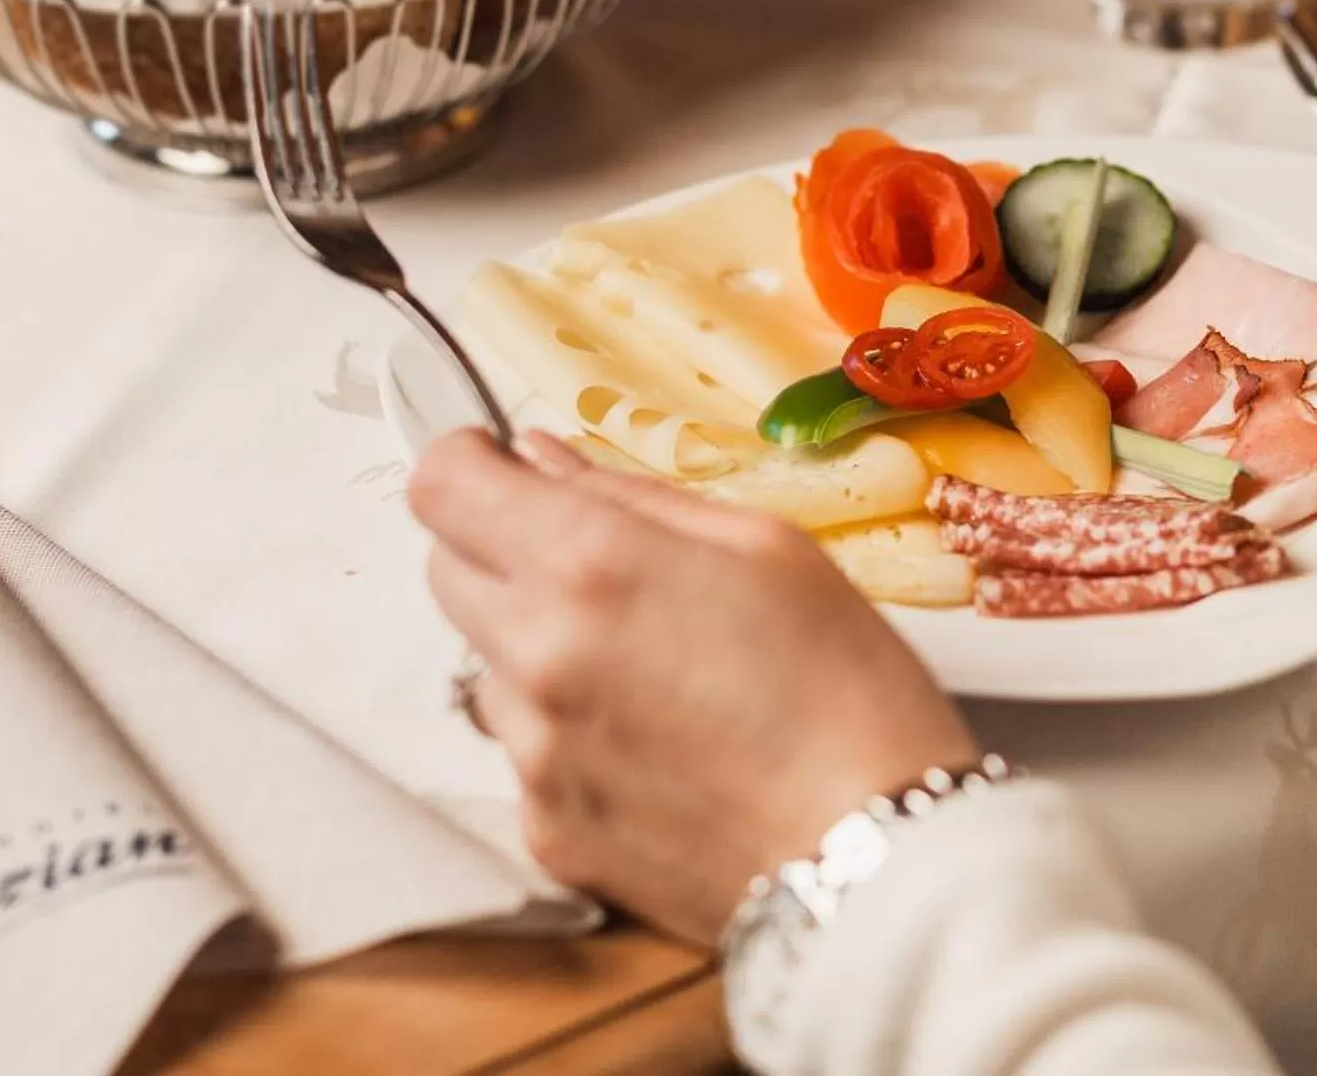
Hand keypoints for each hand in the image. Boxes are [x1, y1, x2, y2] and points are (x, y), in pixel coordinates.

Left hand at [409, 430, 978, 944]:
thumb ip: (634, 497)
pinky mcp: (544, 830)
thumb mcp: (766, 547)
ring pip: (485, 667)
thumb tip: (541, 460)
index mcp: (591, 564)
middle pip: (445, 570)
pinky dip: (569, 738)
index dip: (469, 465)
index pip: (443, 485)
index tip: (507, 472)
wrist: (873, 855)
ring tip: (652, 675)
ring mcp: (532, 753)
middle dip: (502, 551)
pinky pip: (524, 755)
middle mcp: (536, 655)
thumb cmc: (846, 688)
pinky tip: (659, 747)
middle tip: (603, 572)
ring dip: (538, 652)